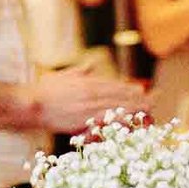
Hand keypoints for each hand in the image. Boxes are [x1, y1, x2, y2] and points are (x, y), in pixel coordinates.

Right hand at [32, 67, 149, 133]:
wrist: (31, 104)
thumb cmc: (43, 90)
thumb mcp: (64, 75)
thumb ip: (80, 71)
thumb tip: (90, 65)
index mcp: (88, 82)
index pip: (115, 85)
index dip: (131, 89)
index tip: (144, 90)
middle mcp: (93, 92)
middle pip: (121, 96)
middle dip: (139, 98)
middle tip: (156, 101)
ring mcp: (90, 106)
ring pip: (118, 107)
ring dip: (135, 109)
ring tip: (150, 111)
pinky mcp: (85, 119)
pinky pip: (108, 120)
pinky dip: (121, 120)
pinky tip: (132, 122)